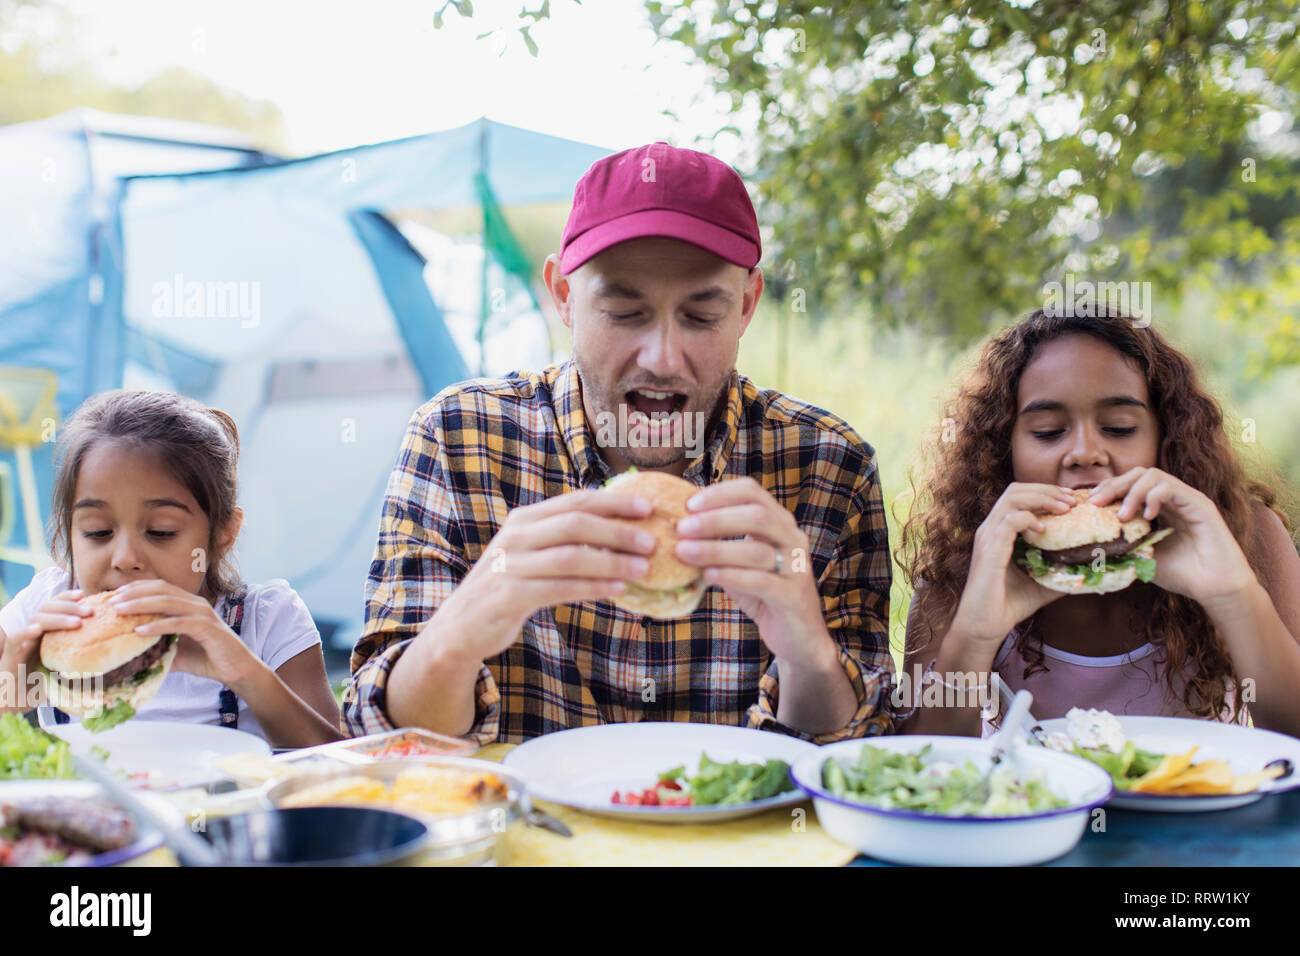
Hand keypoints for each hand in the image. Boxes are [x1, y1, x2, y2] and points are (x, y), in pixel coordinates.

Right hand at [0, 589, 90, 710]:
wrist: (15, 701)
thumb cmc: (42, 685)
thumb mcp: (66, 670)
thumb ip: (83, 665)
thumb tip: (109, 668)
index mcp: (47, 631)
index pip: (55, 606)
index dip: (67, 598)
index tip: (84, 595)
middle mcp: (34, 632)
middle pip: (48, 608)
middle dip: (69, 606)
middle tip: (89, 611)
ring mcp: (22, 642)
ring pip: (36, 620)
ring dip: (57, 618)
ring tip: (76, 622)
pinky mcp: (10, 655)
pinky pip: (15, 638)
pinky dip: (25, 632)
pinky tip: (37, 629)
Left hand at [108, 580, 257, 686]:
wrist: (235, 669)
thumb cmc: (207, 658)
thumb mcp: (176, 650)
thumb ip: (157, 646)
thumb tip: (129, 653)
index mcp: (188, 604)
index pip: (159, 587)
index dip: (136, 588)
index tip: (113, 596)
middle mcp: (196, 603)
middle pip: (161, 589)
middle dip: (133, 593)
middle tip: (110, 602)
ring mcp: (203, 614)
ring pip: (168, 601)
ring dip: (141, 605)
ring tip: (119, 611)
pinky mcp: (208, 628)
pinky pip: (179, 623)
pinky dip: (159, 625)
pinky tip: (140, 631)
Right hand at [429, 489, 656, 660]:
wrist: (460, 626)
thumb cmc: (508, 587)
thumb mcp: (531, 554)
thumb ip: (563, 540)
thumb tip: (619, 532)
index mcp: (524, 519)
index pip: (575, 501)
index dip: (614, 502)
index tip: (648, 507)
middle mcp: (515, 536)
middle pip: (575, 524)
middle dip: (617, 530)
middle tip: (652, 541)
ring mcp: (510, 565)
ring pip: (570, 556)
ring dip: (611, 561)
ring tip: (644, 568)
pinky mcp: (509, 596)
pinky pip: (559, 588)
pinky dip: (592, 588)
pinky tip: (618, 591)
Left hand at [673, 476, 829, 666]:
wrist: (797, 636)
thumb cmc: (762, 593)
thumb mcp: (739, 562)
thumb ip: (718, 544)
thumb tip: (677, 528)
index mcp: (779, 522)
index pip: (752, 491)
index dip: (719, 493)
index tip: (688, 505)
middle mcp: (793, 538)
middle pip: (757, 515)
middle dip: (715, 519)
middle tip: (681, 528)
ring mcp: (797, 567)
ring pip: (756, 550)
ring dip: (715, 549)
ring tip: (683, 552)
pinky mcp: (794, 597)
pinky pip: (761, 581)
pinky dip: (731, 575)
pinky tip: (707, 575)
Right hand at [950, 483, 1076, 645]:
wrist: (984, 626)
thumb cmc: (1008, 605)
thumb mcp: (1042, 582)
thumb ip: (1061, 571)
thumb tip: (1091, 568)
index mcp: (999, 532)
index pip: (1019, 497)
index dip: (1046, 493)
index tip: (1071, 499)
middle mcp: (991, 529)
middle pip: (1016, 490)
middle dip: (1047, 490)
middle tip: (1072, 500)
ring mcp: (988, 538)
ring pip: (1012, 499)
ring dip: (1042, 498)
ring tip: (1064, 508)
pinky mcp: (990, 551)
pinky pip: (1009, 522)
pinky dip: (1029, 519)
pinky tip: (1045, 528)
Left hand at [1088, 467, 1254, 604]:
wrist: (1214, 587)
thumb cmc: (1182, 574)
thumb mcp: (1143, 557)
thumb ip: (1123, 545)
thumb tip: (1091, 544)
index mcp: (1158, 507)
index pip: (1128, 484)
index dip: (1107, 489)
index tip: (1089, 504)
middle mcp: (1171, 498)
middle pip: (1137, 474)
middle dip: (1113, 485)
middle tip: (1096, 504)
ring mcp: (1186, 498)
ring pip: (1152, 475)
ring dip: (1131, 492)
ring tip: (1122, 516)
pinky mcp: (1200, 503)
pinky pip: (1170, 487)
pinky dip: (1153, 497)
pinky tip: (1148, 517)